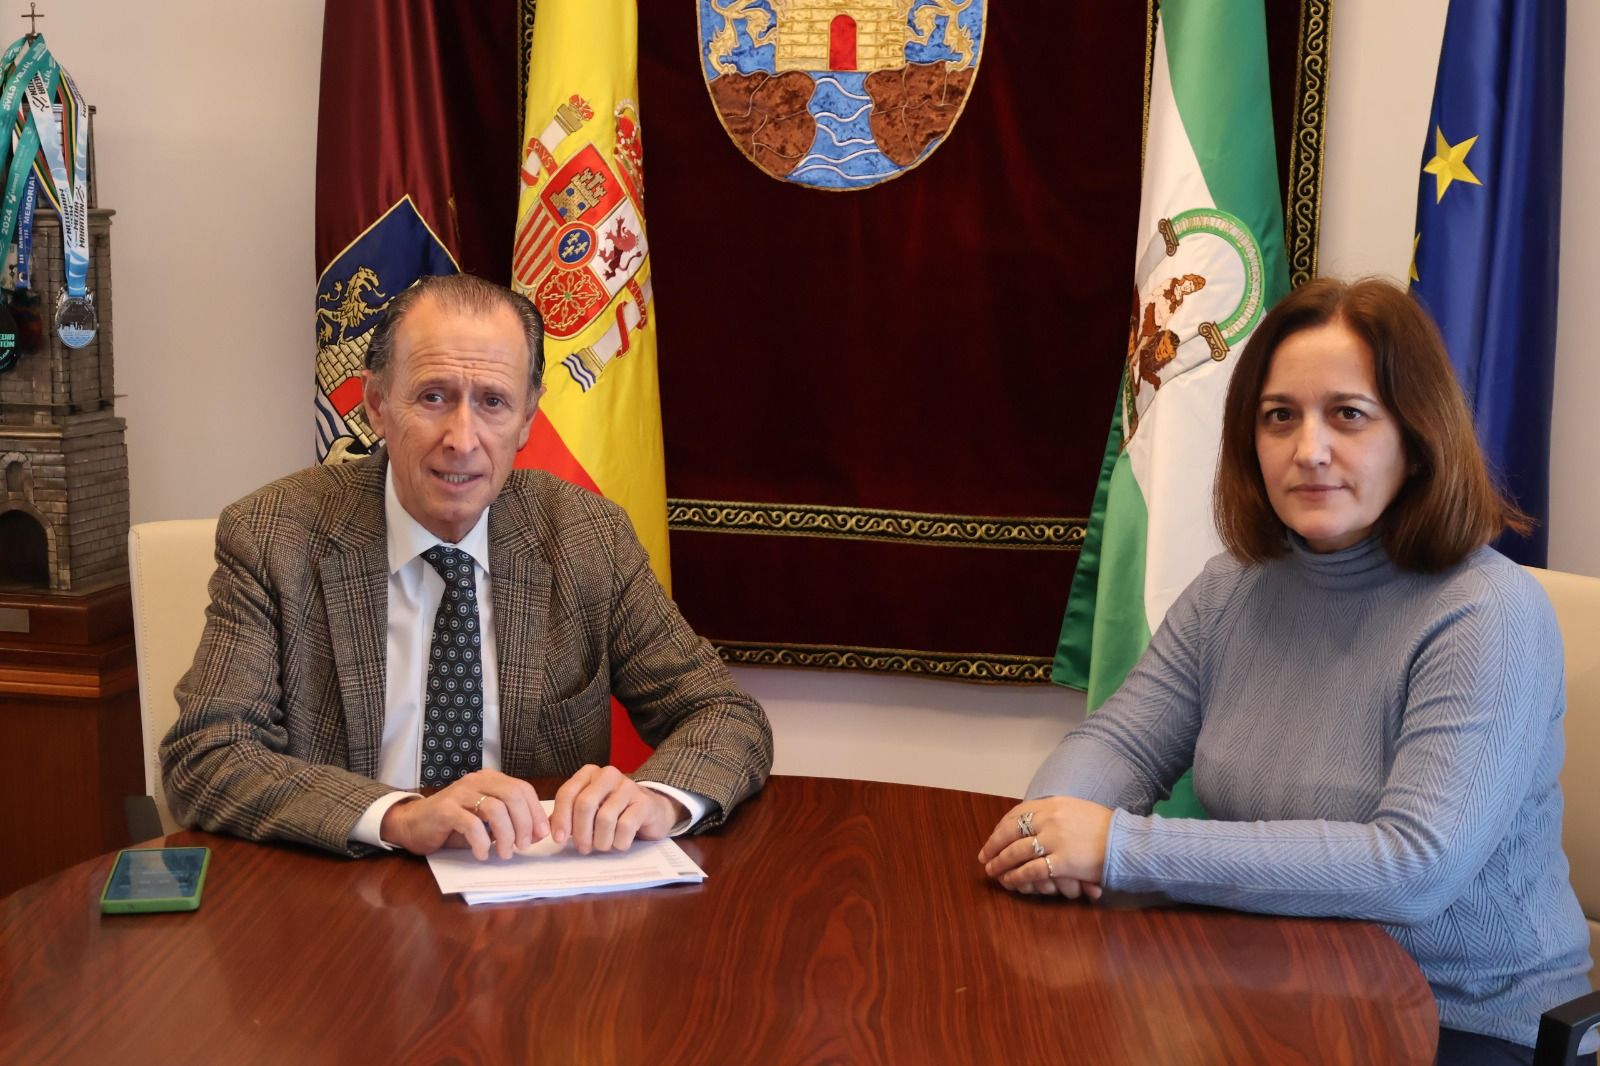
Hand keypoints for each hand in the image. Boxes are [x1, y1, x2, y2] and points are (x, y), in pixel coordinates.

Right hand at [380, 770, 548, 859]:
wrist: (413, 824)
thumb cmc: (453, 825)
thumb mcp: (486, 822)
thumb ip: (509, 823)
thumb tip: (537, 834)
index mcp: (491, 780)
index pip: (523, 789)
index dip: (536, 812)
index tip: (541, 835)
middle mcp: (477, 781)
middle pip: (513, 795)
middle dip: (524, 823)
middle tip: (524, 846)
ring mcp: (460, 793)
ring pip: (495, 808)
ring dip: (505, 835)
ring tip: (504, 853)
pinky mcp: (445, 809)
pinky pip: (471, 824)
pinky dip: (481, 842)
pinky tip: (482, 854)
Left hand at [550, 764, 685, 852]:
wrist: (652, 810)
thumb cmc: (615, 811)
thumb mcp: (589, 809)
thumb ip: (567, 815)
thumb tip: (547, 829)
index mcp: (589, 774)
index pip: (567, 793)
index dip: (560, 818)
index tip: (559, 839)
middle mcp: (608, 775)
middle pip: (584, 804)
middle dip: (580, 832)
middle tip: (583, 848)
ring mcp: (628, 787)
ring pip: (605, 818)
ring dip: (601, 841)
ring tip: (603, 846)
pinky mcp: (644, 803)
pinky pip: (625, 826)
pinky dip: (619, 842)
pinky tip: (620, 843)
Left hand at [978, 796, 1113, 895]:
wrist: (1126, 842)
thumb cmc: (1104, 827)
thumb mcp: (1076, 809)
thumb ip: (1053, 813)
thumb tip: (1031, 820)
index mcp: (1053, 803)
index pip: (1016, 814)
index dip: (1000, 828)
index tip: (992, 838)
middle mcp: (1050, 818)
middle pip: (1012, 832)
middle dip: (994, 846)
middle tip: (984, 857)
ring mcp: (1055, 840)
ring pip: (1017, 853)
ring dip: (1001, 863)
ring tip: (993, 871)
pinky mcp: (1062, 862)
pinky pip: (1032, 870)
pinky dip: (1017, 877)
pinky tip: (1011, 882)